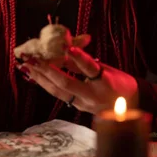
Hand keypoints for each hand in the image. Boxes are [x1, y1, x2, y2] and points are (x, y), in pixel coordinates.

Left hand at [17, 47, 138, 114]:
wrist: (129, 109)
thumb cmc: (119, 83)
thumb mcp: (106, 69)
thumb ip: (84, 63)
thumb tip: (64, 51)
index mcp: (105, 83)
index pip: (90, 69)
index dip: (79, 58)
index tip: (66, 47)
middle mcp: (93, 96)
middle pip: (66, 84)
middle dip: (46, 70)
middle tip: (31, 58)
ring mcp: (83, 104)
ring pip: (58, 92)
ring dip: (40, 78)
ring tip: (26, 66)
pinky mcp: (78, 108)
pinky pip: (59, 95)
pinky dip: (45, 84)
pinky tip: (35, 76)